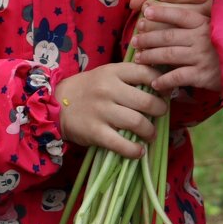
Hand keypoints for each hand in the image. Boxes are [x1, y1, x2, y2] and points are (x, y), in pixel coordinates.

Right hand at [54, 63, 168, 158]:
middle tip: (161, 115)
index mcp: (114, 72)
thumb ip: (130, 77)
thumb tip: (161, 86)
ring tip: (150, 135)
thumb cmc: (88, 89)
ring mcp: (101, 111)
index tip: (166, 93)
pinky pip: (121, 144)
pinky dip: (134, 151)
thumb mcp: (107, 74)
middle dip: (160, 110)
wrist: (56, 104)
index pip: (147, 74)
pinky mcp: (95, 132)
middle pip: (147, 101)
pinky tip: (138, 151)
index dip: (162, 85)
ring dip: (150, 132)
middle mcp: (108, 89)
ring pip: (138, 123)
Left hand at [131, 0, 221, 92]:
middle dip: (148, 37)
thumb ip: (196, 17)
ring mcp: (201, 56)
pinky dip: (164, 80)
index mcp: (204, 22)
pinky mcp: (203, 75)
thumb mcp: (215, 24)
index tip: (145, 10)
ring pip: (169, 55)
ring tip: (139, 59)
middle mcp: (201, 37)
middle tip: (134, 40)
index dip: (161, 12)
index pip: (179, 14)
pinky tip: (154, 82)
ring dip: (150, 57)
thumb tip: (172, 5)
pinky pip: (178, 77)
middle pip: (168, 35)